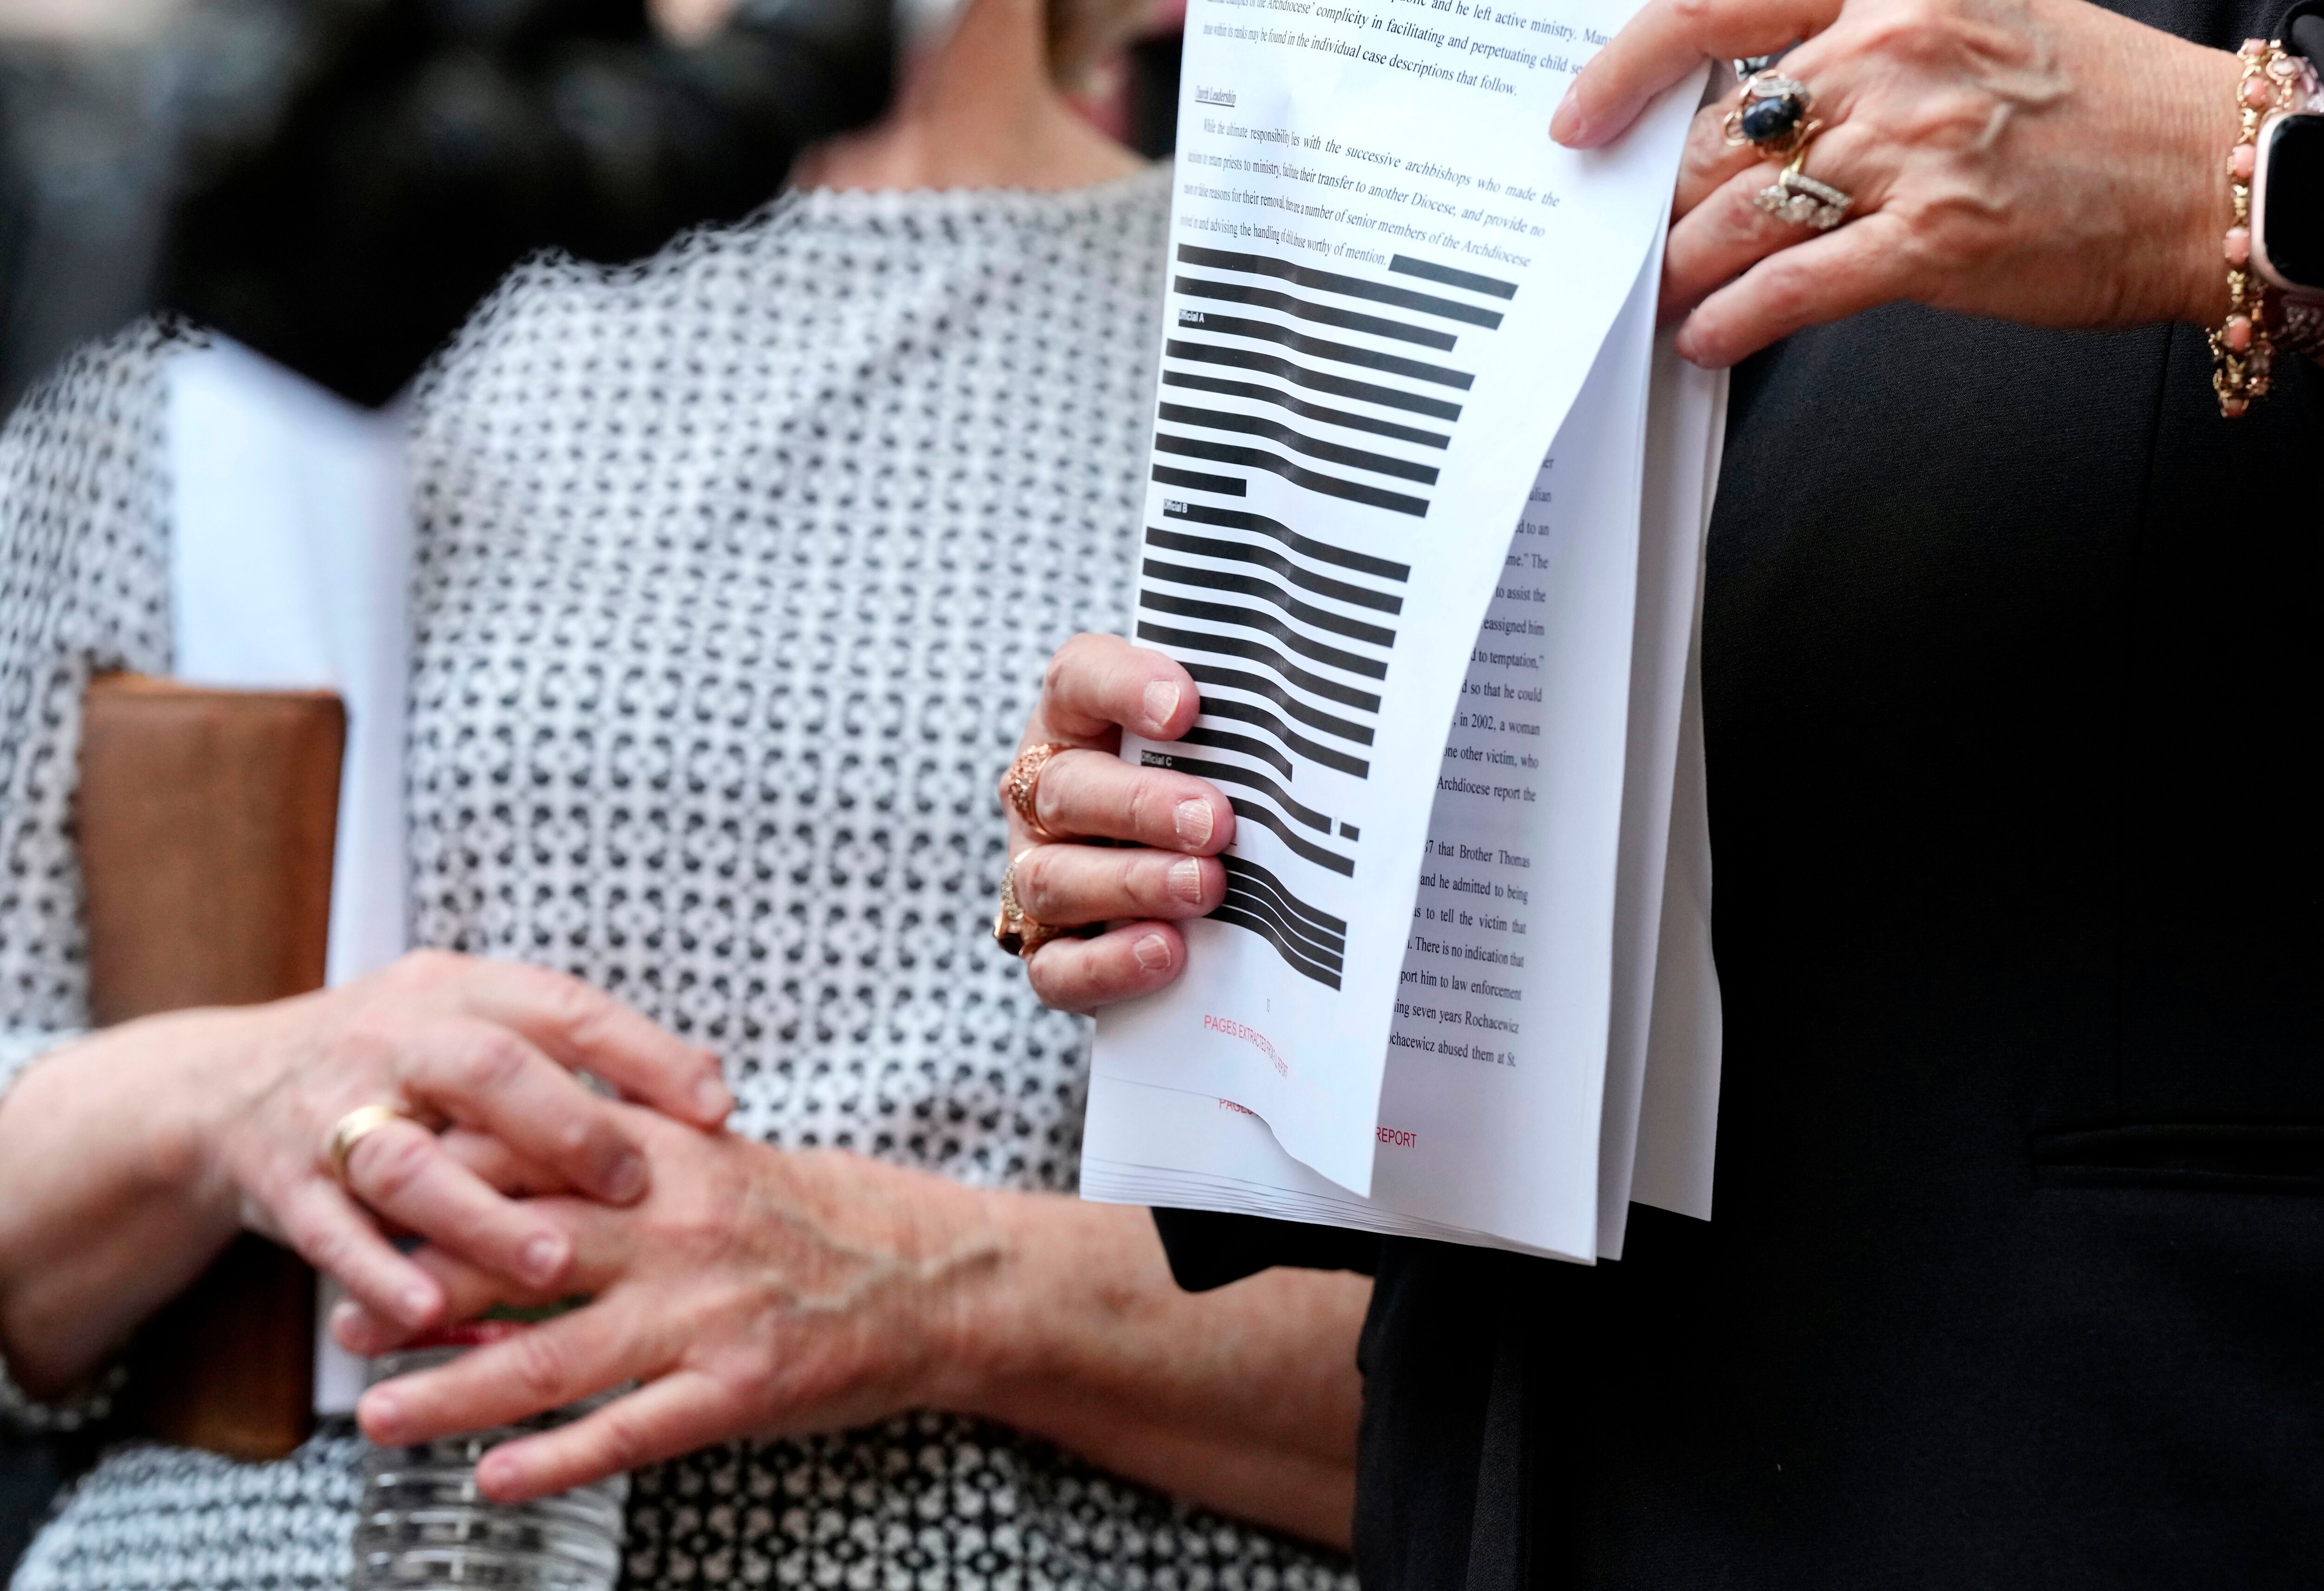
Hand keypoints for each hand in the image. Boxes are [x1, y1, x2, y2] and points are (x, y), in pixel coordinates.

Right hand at [0, 949, 730, 1391]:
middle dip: (566, 1126)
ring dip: (480, 1217)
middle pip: (486, 1069)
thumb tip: (710, 1083)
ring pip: (407, 1162)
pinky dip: (380, 1275)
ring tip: (550, 1266)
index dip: (644, 1054)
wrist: (225, 1088)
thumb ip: (580, 1055)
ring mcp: (331, 1110)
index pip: (564, 1009)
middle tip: (634, 1182)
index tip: (715, 1105)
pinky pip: (331, 1233)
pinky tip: (427, 1313)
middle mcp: (396, 1040)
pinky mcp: (281, 1181)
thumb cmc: (394, 1063)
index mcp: (457, 993)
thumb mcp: (476, 1025)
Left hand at [338, 1108, 1371, 1547]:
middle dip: (422, 1291)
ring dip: (456, 1393)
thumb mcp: (728, 1167)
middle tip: (343, 1321)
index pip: (535, 1160)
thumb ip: (633, 1173)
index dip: (444, 1184)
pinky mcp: (739, 1388)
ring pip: (555, 1357)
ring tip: (377, 1419)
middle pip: (521, 1259)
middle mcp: (681, 1230)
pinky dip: (558, 1459)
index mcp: (675, 1162)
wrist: (943, 1273)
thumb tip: (527, 1192)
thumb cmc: (830, 1215)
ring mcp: (708, 1314)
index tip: (370, 1203)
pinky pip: (632, 1430)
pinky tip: (493, 1484)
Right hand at [1000, 634, 1235, 1011]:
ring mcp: (1041, 875)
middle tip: (1215, 822)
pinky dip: (1108, 964)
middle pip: (1067, 789)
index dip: (1123, 688)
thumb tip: (1329, 728)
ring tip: (1206, 888)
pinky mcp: (1051, 954)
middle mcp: (1047, 797)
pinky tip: (1166, 951)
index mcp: (1079, 722)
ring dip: (1133, 882)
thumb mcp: (1228, 751)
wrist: (1200, 901)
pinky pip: (1056, 968)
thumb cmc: (1218, 795)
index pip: (1079, 680)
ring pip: (1056, 878)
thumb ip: (1250, 731)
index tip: (1185, 708)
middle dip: (1142, 805)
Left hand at [1553, 0, 2242, 365]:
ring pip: (1735, 214)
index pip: (1713, 6)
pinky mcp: (1934, 241)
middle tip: (1628, 243)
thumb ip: (1851, 47)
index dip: (1625, 65)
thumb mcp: (1965, 21)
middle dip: (1658, 203)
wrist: (2206, 169)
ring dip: (1680, 268)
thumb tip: (1744, 100)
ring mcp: (1912, 149)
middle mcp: (1893, 54)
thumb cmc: (2089, 102)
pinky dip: (1732, 319)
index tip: (1577, 116)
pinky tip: (1707, 337)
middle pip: (1714, 135)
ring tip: (1660, 297)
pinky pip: (1791, 286)